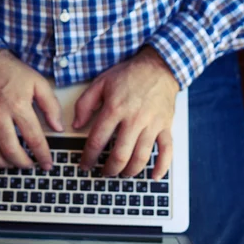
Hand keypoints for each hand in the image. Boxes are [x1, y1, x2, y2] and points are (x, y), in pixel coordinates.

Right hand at [0, 50, 63, 178]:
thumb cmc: (11, 71)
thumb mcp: (38, 82)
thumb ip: (51, 105)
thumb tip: (58, 126)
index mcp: (18, 105)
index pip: (34, 138)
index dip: (42, 155)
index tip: (47, 163)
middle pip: (11, 149)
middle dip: (23, 163)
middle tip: (30, 165)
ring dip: (3, 164)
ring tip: (12, 165)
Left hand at [73, 46, 179, 180]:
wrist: (158, 67)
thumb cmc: (129, 74)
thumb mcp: (100, 83)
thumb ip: (85, 104)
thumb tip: (76, 125)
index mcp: (115, 108)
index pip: (97, 140)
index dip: (88, 157)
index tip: (85, 165)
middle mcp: (134, 119)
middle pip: (120, 155)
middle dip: (109, 169)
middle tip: (103, 172)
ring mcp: (152, 124)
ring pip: (141, 157)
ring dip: (129, 171)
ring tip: (121, 174)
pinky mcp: (166, 126)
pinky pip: (167, 151)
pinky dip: (161, 167)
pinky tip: (154, 177)